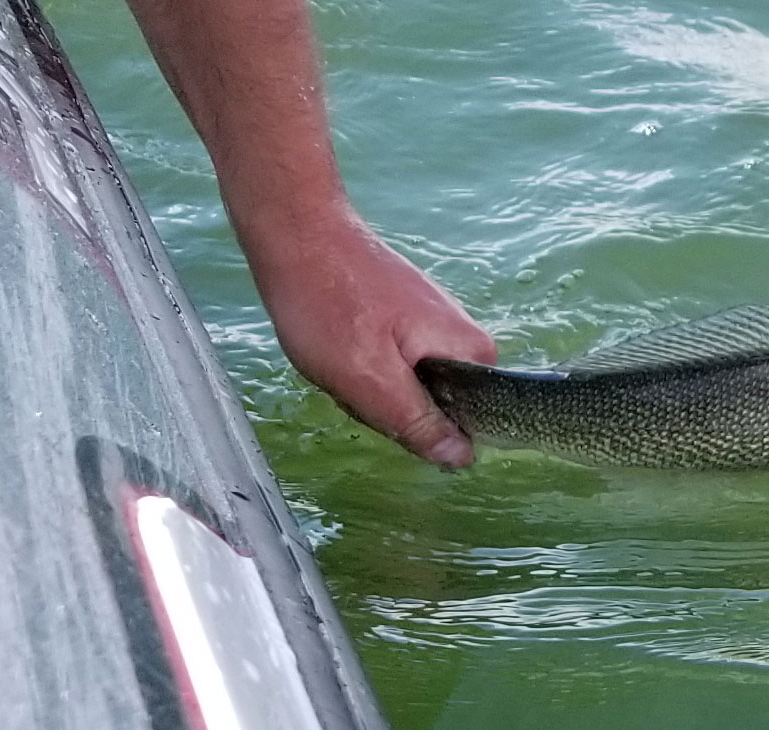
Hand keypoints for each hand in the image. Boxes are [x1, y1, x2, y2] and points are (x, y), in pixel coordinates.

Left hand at [244, 209, 496, 467]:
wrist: (298, 233)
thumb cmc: (329, 305)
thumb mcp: (370, 379)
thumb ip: (418, 422)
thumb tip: (462, 458)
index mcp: (470, 350)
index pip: (467, 421)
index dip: (423, 428)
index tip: (387, 403)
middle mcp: (464, 335)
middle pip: (436, 404)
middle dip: (390, 404)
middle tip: (355, 377)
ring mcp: (435, 323)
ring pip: (409, 385)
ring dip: (371, 384)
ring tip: (343, 354)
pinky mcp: (409, 315)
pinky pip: (394, 361)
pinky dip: (363, 362)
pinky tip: (340, 341)